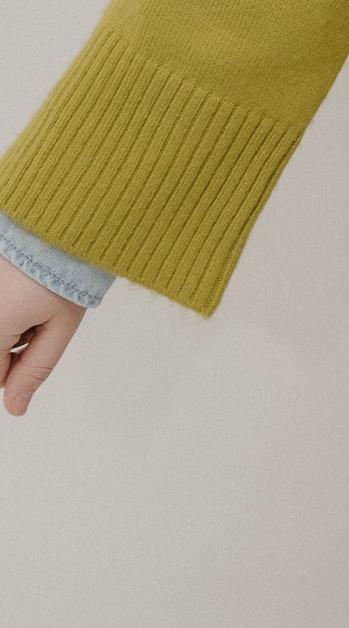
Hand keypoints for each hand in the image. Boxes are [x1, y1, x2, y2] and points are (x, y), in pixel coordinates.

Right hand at [1, 254, 87, 417]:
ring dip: (8, 320)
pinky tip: (18, 283)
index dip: (21, 363)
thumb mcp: (59, 327)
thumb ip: (35, 370)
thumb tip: (15, 408)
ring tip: (29, 292)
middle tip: (36, 311)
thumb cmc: (63, 269)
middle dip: (12, 341)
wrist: (60, 219)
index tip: (39, 333)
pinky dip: (6, 302)